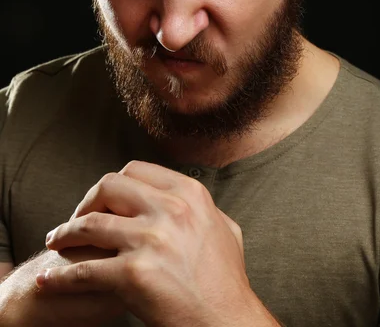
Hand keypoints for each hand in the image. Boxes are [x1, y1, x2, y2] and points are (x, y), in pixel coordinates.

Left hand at [36, 161, 277, 326]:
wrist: (229, 322)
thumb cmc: (227, 281)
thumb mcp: (224, 228)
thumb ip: (201, 208)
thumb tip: (186, 201)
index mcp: (189, 193)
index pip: (137, 170)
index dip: (113, 184)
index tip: (104, 200)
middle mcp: (170, 209)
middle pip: (109, 186)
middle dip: (86, 201)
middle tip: (77, 219)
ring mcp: (151, 239)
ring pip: (90, 224)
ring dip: (65, 233)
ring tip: (55, 242)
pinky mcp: (134, 274)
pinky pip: (83, 271)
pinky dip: (59, 276)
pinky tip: (47, 280)